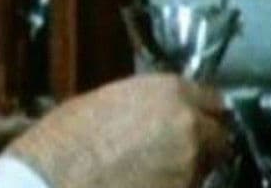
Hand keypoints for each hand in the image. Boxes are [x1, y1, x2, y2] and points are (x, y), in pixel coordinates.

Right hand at [5, 74, 232, 187]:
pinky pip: (188, 187)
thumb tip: (152, 116)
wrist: (52, 182)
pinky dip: (174, 186)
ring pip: (204, 167)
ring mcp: (189, 166)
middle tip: (175, 151)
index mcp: (167, 91)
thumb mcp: (101, 104)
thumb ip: (141, 106)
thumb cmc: (63, 142)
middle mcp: (188, 125)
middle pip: (218, 135)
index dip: (202, 111)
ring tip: (153, 173)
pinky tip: (147, 184)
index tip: (196, 119)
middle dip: (203, 143)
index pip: (212, 99)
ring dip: (187, 169)